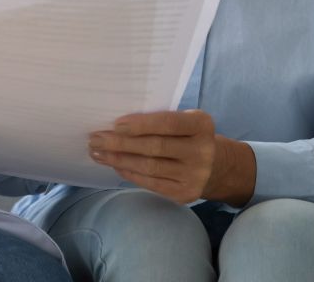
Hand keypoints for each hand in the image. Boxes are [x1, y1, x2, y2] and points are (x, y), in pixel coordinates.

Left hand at [88, 110, 255, 205]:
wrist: (218, 166)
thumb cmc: (189, 136)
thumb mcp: (185, 121)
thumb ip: (160, 120)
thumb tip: (117, 125)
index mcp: (201, 125)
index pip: (168, 123)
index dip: (141, 124)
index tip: (115, 124)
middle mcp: (201, 151)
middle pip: (154, 147)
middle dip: (120, 143)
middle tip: (95, 139)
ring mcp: (194, 176)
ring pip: (149, 167)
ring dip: (118, 160)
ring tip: (98, 153)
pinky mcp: (184, 194)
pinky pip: (150, 183)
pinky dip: (129, 173)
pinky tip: (114, 165)